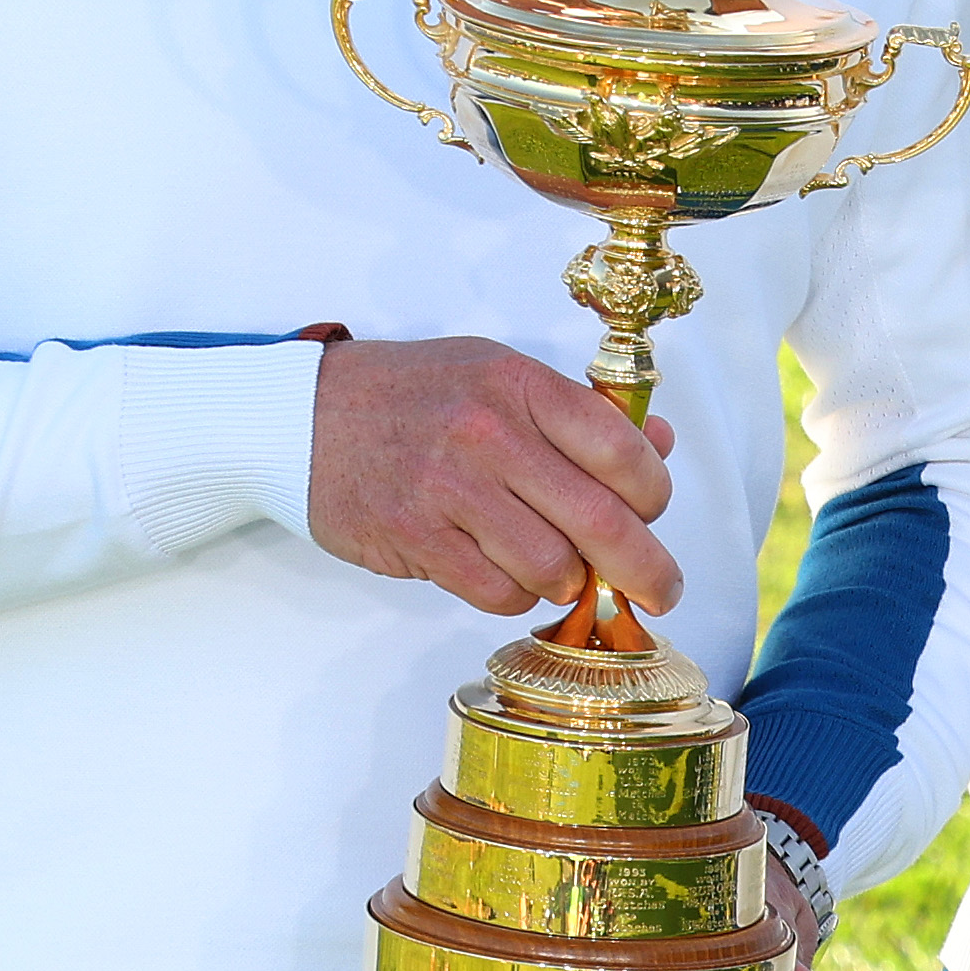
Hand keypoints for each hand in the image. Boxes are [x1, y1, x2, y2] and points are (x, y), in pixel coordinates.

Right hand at [304, 339, 680, 616]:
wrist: (305, 417)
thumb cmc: (412, 397)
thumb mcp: (496, 376)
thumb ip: (577, 412)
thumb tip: (658, 444)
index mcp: (517, 384)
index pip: (619, 447)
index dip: (654, 491)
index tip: (655, 511)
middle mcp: (488, 431)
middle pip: (600, 520)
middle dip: (646, 568)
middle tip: (664, 590)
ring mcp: (450, 488)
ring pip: (551, 567)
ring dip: (566, 580)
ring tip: (554, 566)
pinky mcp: (417, 537)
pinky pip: (498, 592)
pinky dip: (515, 594)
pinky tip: (504, 571)